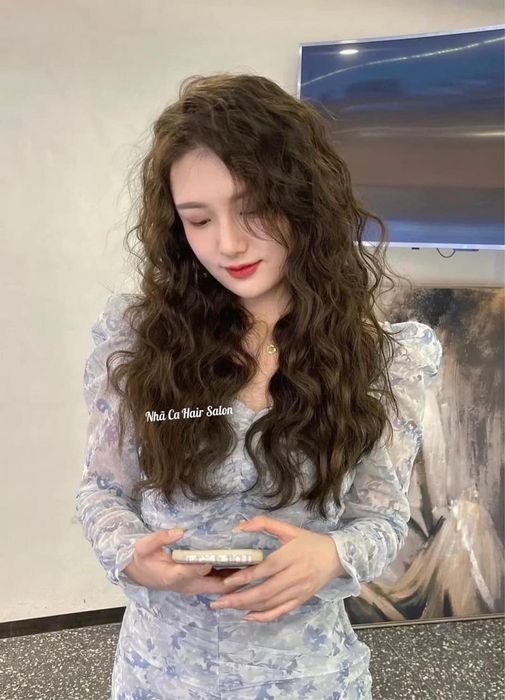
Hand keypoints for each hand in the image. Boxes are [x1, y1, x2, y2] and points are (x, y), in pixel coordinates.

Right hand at [121, 530, 246, 595]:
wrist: (137, 572)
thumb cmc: (142, 559)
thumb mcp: (145, 547)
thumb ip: (160, 539)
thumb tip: (179, 531)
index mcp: (174, 576)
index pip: (194, 574)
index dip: (210, 567)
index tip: (226, 556)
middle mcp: (188, 585)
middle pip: (217, 587)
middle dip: (236, 579)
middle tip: (254, 564)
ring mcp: (195, 586)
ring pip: (221, 587)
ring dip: (237, 579)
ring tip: (255, 563)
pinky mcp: (198, 583)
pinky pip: (218, 583)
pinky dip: (231, 576)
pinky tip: (244, 564)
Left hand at [209, 515, 345, 621]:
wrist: (336, 557)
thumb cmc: (309, 541)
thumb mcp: (288, 528)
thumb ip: (264, 523)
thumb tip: (239, 526)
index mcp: (290, 557)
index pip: (265, 570)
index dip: (244, 577)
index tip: (226, 582)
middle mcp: (294, 576)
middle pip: (264, 592)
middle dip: (239, 598)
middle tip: (217, 602)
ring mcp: (298, 592)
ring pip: (269, 604)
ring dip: (246, 607)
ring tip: (226, 606)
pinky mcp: (300, 601)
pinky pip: (280, 612)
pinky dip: (262, 617)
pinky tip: (247, 616)